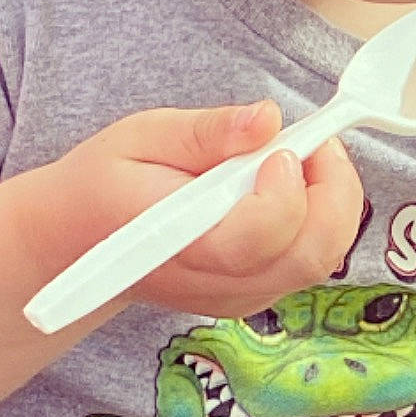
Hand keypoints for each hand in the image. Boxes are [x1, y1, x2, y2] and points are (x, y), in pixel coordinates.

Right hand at [49, 101, 365, 320]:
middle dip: (333, 192)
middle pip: (307, 257)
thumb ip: (208, 131)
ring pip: (319, 262)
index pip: (255, 237)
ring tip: (299, 159)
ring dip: (332, 204)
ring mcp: (236, 297)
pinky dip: (319, 221)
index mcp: (173, 239)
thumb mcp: (143, 135)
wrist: (82, 240)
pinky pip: (308, 263)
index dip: (286, 191)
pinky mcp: (252, 296)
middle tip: (312, 143)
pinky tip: (289, 186)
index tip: (281, 148)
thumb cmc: (109, 182)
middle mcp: (212, 281)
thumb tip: (268, 119)